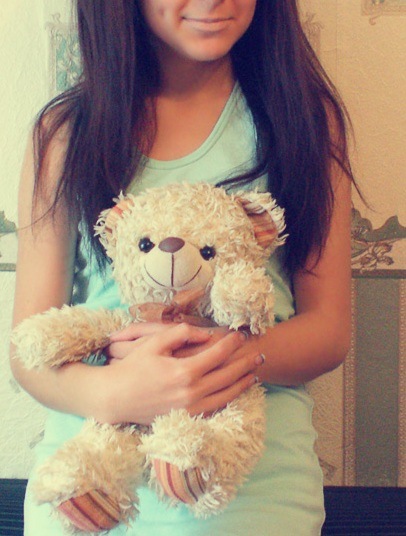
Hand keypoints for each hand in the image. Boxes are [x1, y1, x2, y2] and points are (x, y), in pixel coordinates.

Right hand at [97, 323, 262, 425]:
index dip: (231, 343)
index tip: (240, 335)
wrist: (116, 398)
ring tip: (255, 374)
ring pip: (226, 395)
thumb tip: (205, 333)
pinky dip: (229, 398)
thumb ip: (180, 333)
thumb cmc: (133, 368)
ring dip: (242, 383)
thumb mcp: (153, 343)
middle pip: (228, 376)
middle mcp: (191, 392)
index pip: (217, 355)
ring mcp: (190, 408)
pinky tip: (235, 391)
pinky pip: (215, 408)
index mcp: (184, 371)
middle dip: (245, 364)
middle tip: (259, 354)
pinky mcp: (187, 418)